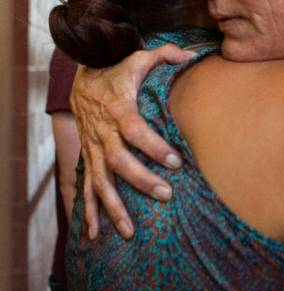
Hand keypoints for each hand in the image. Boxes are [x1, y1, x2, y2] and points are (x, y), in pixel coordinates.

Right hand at [70, 44, 196, 239]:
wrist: (82, 76)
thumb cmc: (118, 70)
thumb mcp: (139, 58)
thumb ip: (166, 56)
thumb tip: (193, 56)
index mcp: (118, 108)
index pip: (135, 130)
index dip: (154, 147)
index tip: (176, 162)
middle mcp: (102, 131)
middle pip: (118, 160)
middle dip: (140, 179)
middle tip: (166, 194)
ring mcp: (92, 147)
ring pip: (99, 181)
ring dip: (114, 206)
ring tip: (130, 231)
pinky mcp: (88, 156)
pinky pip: (85, 187)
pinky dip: (89, 211)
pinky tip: (96, 234)